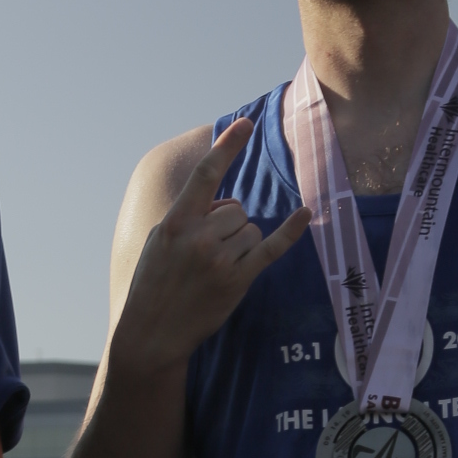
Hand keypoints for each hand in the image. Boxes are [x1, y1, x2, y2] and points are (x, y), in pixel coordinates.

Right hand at [110, 121, 312, 376]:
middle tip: (205, 252)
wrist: (152, 334)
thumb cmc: (152, 284)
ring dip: (240, 244)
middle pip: (236, 208)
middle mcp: (199, 237)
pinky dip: (290, 232)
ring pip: (251, 229)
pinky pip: (270, 248)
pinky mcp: (237, 281)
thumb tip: (226, 206)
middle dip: (227, 224)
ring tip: (215, 269)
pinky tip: (305, 214)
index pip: (205, 175)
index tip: (246, 124)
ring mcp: (220, 260)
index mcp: (176, 222)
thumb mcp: (157, 242)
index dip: (226, 147)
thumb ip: (188, 217)